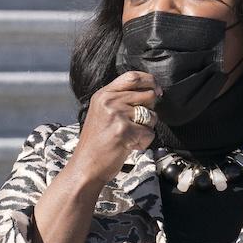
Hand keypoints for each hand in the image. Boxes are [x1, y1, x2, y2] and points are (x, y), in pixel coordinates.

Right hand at [66, 70, 157, 185]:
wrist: (85, 165)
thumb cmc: (97, 143)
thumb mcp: (103, 113)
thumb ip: (121, 99)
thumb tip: (152, 91)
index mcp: (103, 94)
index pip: (132, 76)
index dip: (150, 81)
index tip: (157, 90)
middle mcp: (109, 101)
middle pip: (148, 95)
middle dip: (150, 110)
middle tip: (137, 123)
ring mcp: (116, 115)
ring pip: (151, 115)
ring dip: (147, 128)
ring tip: (130, 136)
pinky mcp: (124, 131)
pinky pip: (149, 133)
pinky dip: (144, 143)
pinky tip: (129, 146)